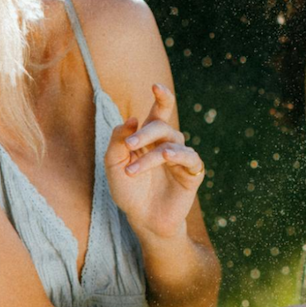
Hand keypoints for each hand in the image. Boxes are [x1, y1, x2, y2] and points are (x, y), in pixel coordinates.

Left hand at [105, 84, 205, 240]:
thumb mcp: (114, 165)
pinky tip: (166, 156)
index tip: (155, 86)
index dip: (161, 97)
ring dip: (151, 156)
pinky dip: (179, 155)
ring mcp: (181, 158)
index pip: (159, 111)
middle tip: (130, 145)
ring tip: (134, 171)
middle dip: (146, 132)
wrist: (143, 220)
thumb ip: (118, 141)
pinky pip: (190, 158)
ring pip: (171, 144)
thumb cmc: (128, 192)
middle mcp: (167, 143)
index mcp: (150, 137)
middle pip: (162, 125)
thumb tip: (133, 118)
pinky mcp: (192, 174)